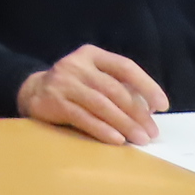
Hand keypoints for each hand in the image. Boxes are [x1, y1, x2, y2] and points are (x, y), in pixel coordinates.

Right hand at [16, 44, 167, 144]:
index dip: (146, 85)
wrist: (32, 92)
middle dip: (137, 113)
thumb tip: (149, 110)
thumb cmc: (74, 88)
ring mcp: (62, 82)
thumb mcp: (93, 77)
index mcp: (91, 55)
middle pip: (114, 89)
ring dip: (124, 124)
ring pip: (100, 104)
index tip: (162, 105)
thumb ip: (117, 86)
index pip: (124, 67)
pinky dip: (102, 129)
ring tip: (139, 139)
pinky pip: (83, 117)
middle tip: (152, 132)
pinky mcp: (53, 101)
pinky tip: (117, 139)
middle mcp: (76, 65)